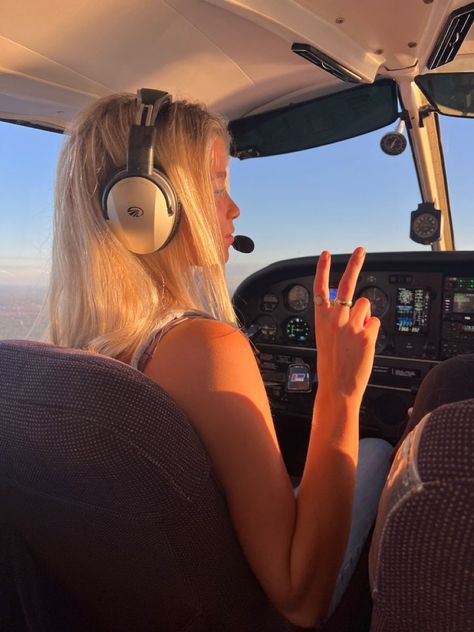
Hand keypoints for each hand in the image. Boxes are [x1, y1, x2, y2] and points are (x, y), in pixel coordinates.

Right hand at [313, 248, 379, 400]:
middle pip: (347, 284)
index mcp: (321, 318)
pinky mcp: (367, 333)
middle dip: (354, 264)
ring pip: (366, 306)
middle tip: (360, 250)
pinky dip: (372, 332)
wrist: (337, 387)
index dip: (322, 269)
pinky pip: (375, 323)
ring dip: (365, 317)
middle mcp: (335, 317)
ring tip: (357, 336)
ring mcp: (351, 324)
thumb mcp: (326, 338)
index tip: (325, 254)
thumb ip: (339, 320)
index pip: (320, 287)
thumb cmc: (331, 365)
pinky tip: (363, 345)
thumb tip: (359, 309)